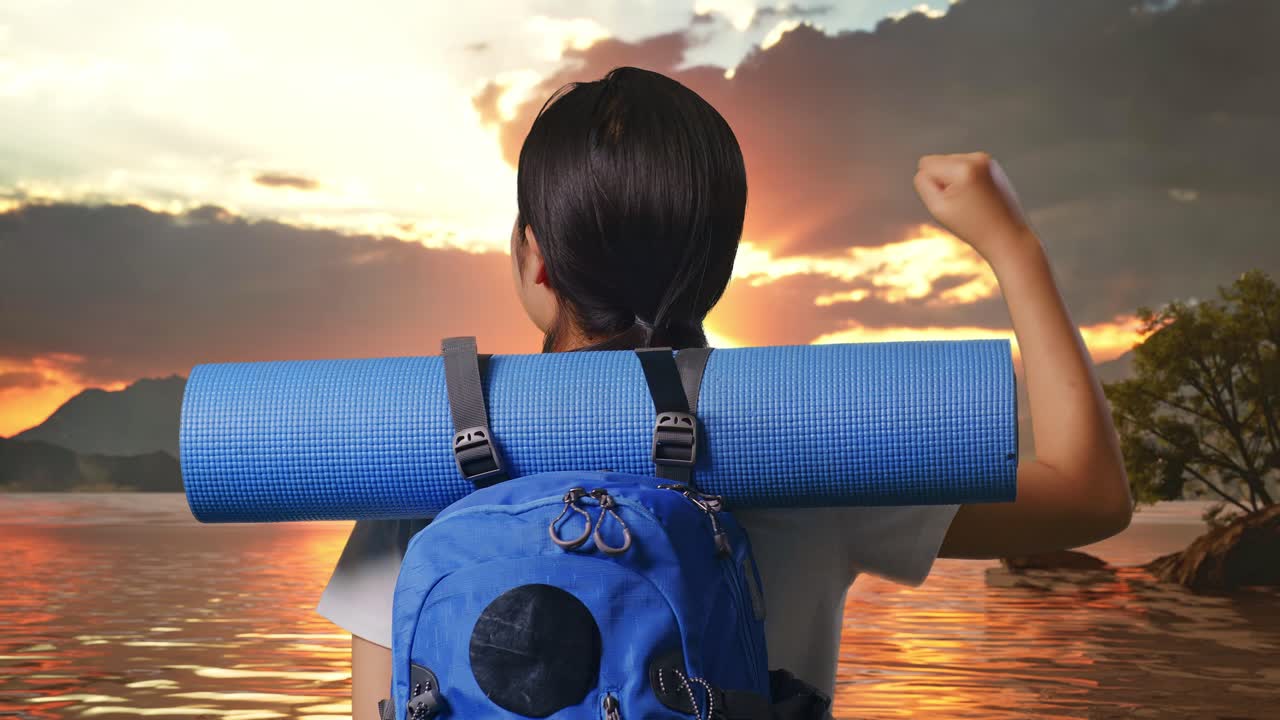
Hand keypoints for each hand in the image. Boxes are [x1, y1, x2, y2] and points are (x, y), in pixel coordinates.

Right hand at [913, 153, 1036, 262]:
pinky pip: (963, 167)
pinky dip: (965, 181)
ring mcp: (987, 159)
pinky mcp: (991, 165)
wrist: (1006, 235)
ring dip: (954, 181)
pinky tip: (977, 197)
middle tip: (962, 204)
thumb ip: (923, 182)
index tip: (950, 201)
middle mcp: (977, 158)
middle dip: (943, 182)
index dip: (931, 186)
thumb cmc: (971, 226)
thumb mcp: (937, 207)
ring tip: (970, 201)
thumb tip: (925, 168)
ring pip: (950, 163)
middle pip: (938, 161)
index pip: (925, 164)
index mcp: (963, 168)